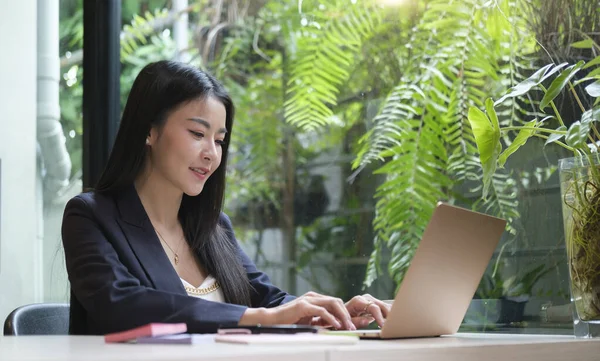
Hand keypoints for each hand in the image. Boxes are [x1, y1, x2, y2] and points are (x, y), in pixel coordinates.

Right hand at [239, 291, 355, 329]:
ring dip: (342, 315)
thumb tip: (334, 325)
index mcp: (314, 298)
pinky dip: (331, 318)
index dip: (345, 312)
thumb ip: (320, 320)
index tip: (352, 323)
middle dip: (346, 313)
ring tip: (347, 326)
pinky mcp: (303, 306)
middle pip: (336, 301)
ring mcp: (308, 299)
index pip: (335, 302)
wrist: (272, 319)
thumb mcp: (308, 320)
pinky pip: (322, 310)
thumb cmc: (289, 320)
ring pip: (332, 303)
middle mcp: (312, 296)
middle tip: (353, 325)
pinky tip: (336, 325)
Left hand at [345, 294, 390, 328]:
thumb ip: (357, 321)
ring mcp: (370, 300)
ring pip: (384, 305)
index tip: (383, 325)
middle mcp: (365, 298)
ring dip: (390, 314)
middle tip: (392, 325)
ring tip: (393, 324)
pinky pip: (384, 308)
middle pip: (381, 305)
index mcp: (358, 301)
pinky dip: (388, 313)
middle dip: (388, 315)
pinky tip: (391, 320)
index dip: (379, 316)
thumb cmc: (341, 318)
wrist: (339, 313)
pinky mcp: (374, 304)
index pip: (373, 307)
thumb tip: (367, 321)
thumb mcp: (346, 322)